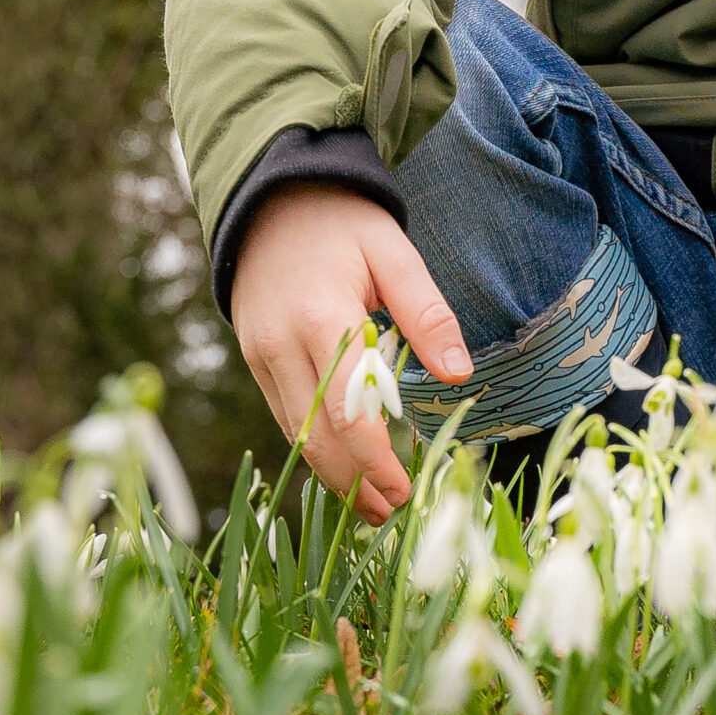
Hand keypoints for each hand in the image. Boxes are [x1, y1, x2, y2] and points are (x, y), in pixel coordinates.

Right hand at [232, 186, 470, 521]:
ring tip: (372, 506)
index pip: (348, 411)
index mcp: (321, 318)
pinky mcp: (254, 361)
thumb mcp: (394, 253)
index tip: (406, 491)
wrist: (269, 202)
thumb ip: (427, 312)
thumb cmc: (343, 224)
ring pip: (295, 435)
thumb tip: (461, 373)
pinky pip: (285, 416)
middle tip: (393, 512)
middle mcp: (281, 346)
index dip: (376, 461)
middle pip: (317, 437)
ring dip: (333, 476)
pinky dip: (314, 447)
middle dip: (354, 484)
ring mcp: (260, 356)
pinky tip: (344, 468)